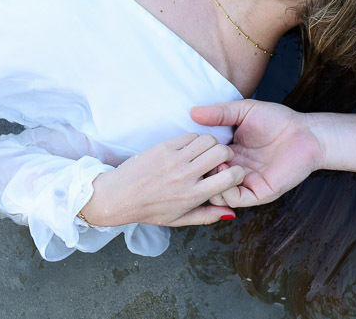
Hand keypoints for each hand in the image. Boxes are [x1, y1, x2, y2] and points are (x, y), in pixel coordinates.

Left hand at [82, 132, 241, 226]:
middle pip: (222, 152)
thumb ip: (207, 216)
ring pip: (207, 139)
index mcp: (193, 196)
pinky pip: (190, 135)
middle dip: (226, 154)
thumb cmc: (148, 210)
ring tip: (204, 153)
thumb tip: (231, 212)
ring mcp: (174, 159)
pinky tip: (188, 149)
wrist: (118, 197)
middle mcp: (186, 176)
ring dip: (211, 144)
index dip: (237, 172)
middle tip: (219, 159)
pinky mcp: (164, 147)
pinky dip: (194, 140)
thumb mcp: (178, 220)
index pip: (230, 177)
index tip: (231, 173)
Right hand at [191, 100, 321, 207]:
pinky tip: (227, 171)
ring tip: (214, 164)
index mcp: (230, 153)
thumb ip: (219, 113)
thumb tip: (192, 112)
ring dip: (211, 181)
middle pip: (208, 180)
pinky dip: (226, 190)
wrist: (306, 133)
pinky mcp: (258, 193)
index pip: (205, 162)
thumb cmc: (278, 120)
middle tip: (198, 160)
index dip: (195, 158)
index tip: (189, 147)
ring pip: (218, 193)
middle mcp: (236, 170)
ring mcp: (246, 183)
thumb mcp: (244, 111)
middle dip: (200, 172)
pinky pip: (235, 199)